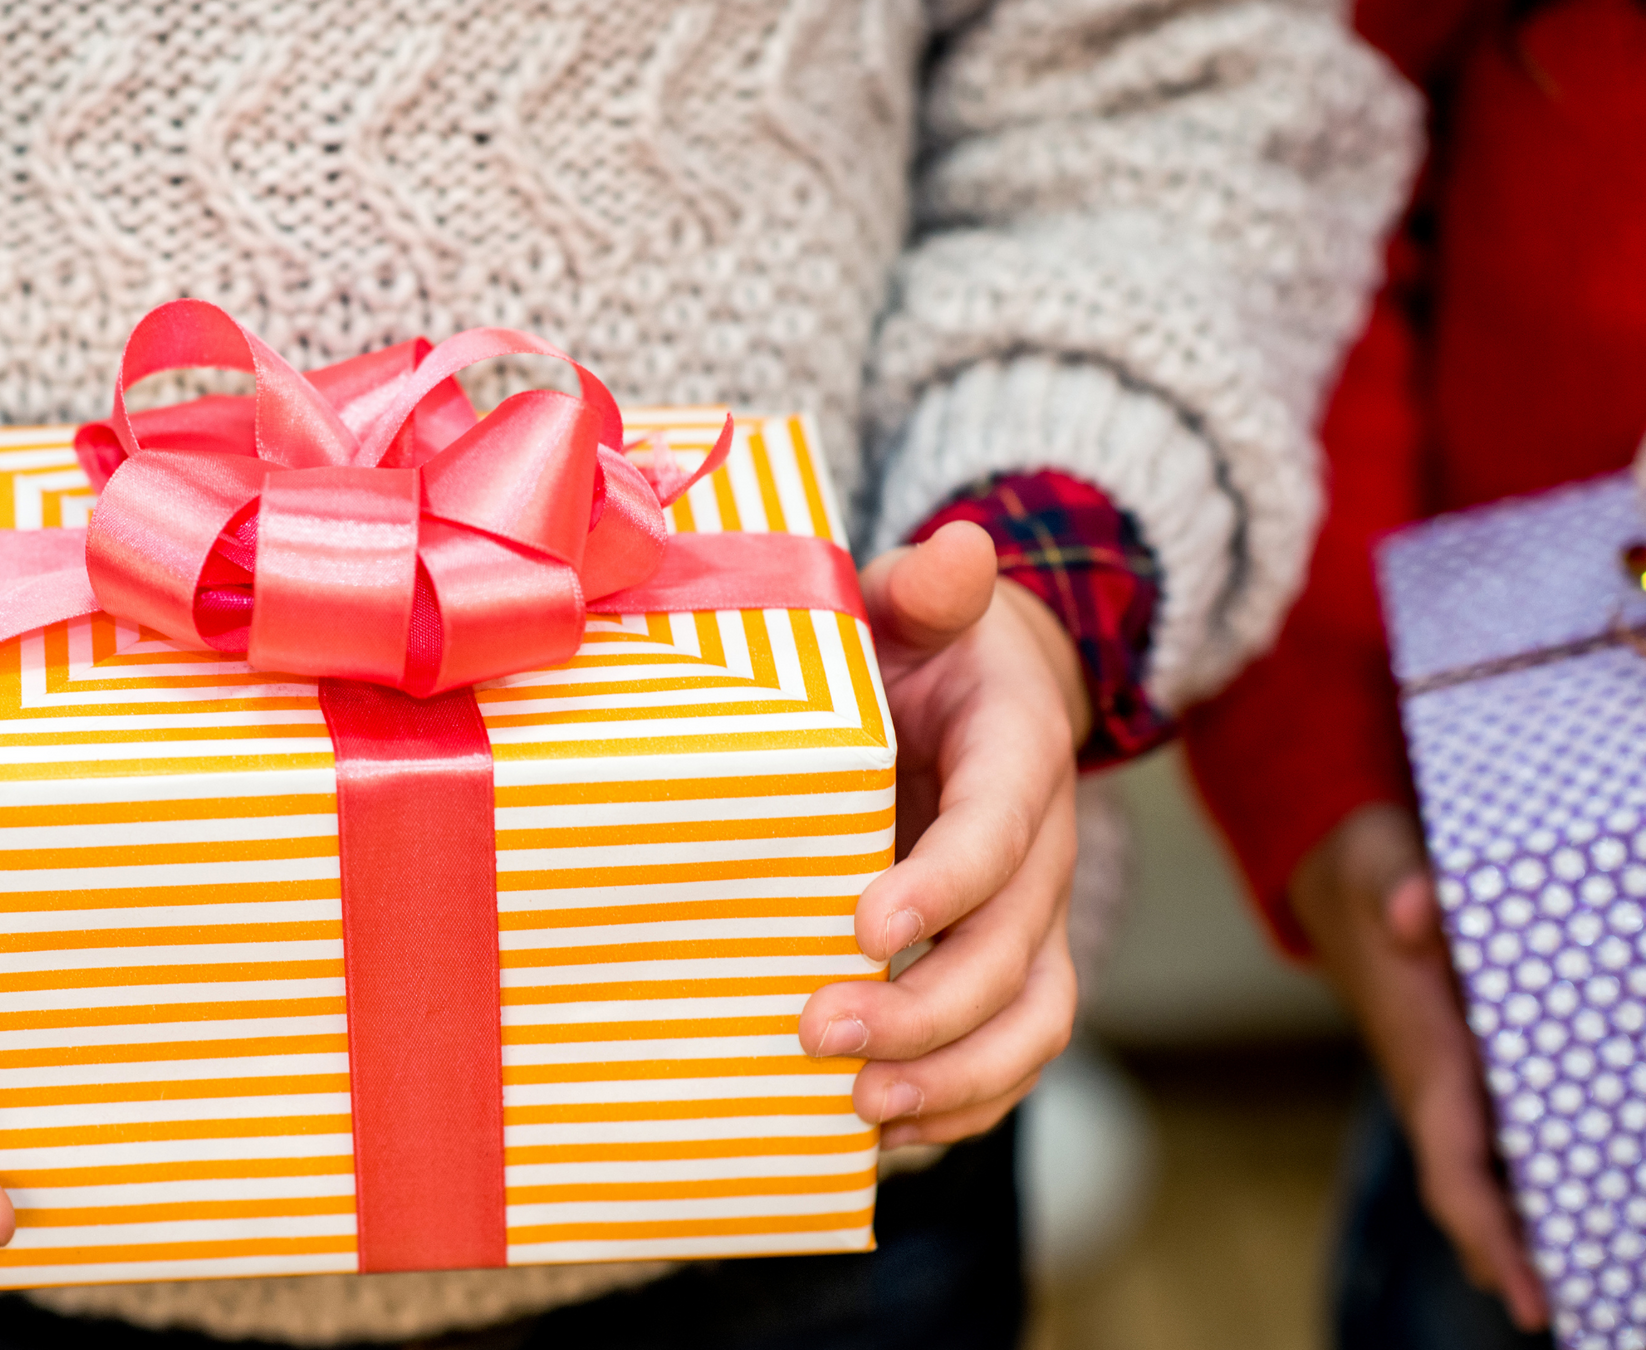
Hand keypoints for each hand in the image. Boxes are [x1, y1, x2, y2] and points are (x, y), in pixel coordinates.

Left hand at [798, 521, 1084, 1145]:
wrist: (978, 693)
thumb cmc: (925, 652)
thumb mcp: (916, 603)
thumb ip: (927, 588)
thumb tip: (955, 550)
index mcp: (1019, 760)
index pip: (1000, 830)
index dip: (944, 885)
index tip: (865, 929)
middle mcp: (1041, 856)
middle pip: (1014, 952)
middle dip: (926, 1011)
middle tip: (819, 1033)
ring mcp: (1028, 923)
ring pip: (1030, 1024)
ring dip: (952, 1082)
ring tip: (860, 1112)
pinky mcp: (1002, 969)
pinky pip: (1006, 1057)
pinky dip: (956, 1108)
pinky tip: (877, 1144)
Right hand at [1292, 802, 1550, 1331]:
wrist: (1334, 866)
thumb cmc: (1364, 865)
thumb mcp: (1378, 857)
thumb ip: (1399, 880)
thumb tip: (1415, 915)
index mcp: (1422, 1053)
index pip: (1452, 1164)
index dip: (1488, 1234)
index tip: (1526, 1297)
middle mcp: (1436, 1082)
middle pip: (1474, 1194)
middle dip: (1515, 1260)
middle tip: (1579, 1318)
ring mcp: (1451, 1078)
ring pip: (1490, 1173)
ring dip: (1528, 1229)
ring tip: (1595, 1282)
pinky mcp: (1469, 1063)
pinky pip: (1503, 1137)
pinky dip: (1535, 1180)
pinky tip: (1585, 1200)